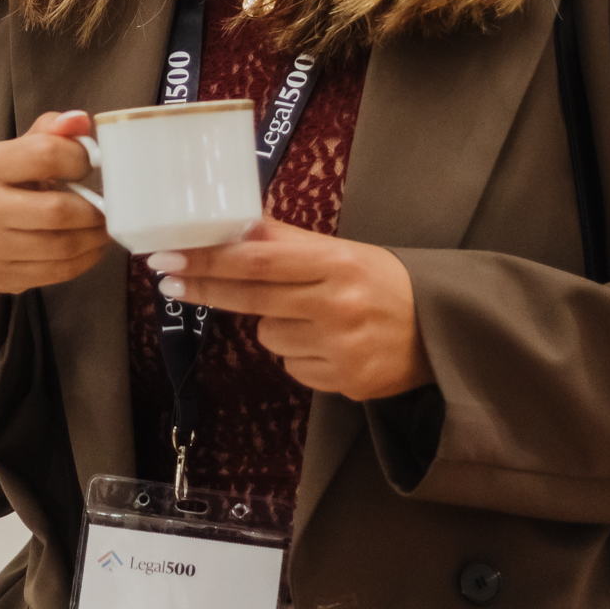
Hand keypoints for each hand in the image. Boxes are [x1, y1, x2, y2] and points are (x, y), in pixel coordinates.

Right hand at [0, 111, 108, 368]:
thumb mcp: (11, 152)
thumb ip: (49, 132)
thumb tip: (81, 120)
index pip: (46, 155)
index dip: (79, 158)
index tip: (89, 164)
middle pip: (58, 211)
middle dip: (95, 210)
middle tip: (109, 205)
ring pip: (63, 247)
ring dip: (96, 237)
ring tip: (104, 226)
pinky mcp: (2, 277)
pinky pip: (59, 272)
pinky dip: (85, 259)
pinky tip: (91, 246)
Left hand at [149, 219, 432, 401]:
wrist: (441, 332)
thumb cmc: (384, 283)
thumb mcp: (343, 251)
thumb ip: (287, 242)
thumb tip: (232, 225)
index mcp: (337, 263)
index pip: (258, 260)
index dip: (209, 259)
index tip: (169, 255)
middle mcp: (338, 305)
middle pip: (251, 296)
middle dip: (204, 286)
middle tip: (167, 279)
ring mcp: (341, 348)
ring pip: (269, 335)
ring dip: (275, 324)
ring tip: (314, 316)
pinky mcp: (344, 382)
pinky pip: (292, 365)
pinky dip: (300, 353)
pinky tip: (329, 343)